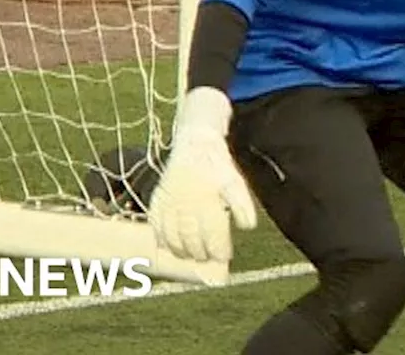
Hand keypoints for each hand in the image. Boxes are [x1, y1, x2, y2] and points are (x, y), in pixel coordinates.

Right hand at [148, 87, 256, 268]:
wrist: (194, 145)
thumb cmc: (217, 167)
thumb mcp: (235, 182)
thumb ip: (242, 205)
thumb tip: (248, 227)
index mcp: (207, 201)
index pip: (212, 235)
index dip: (218, 250)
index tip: (224, 258)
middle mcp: (186, 205)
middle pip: (191, 240)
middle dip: (200, 254)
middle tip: (207, 260)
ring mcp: (169, 203)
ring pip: (172, 236)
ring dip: (181, 251)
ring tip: (190, 256)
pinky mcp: (157, 200)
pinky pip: (155, 226)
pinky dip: (161, 239)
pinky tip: (169, 246)